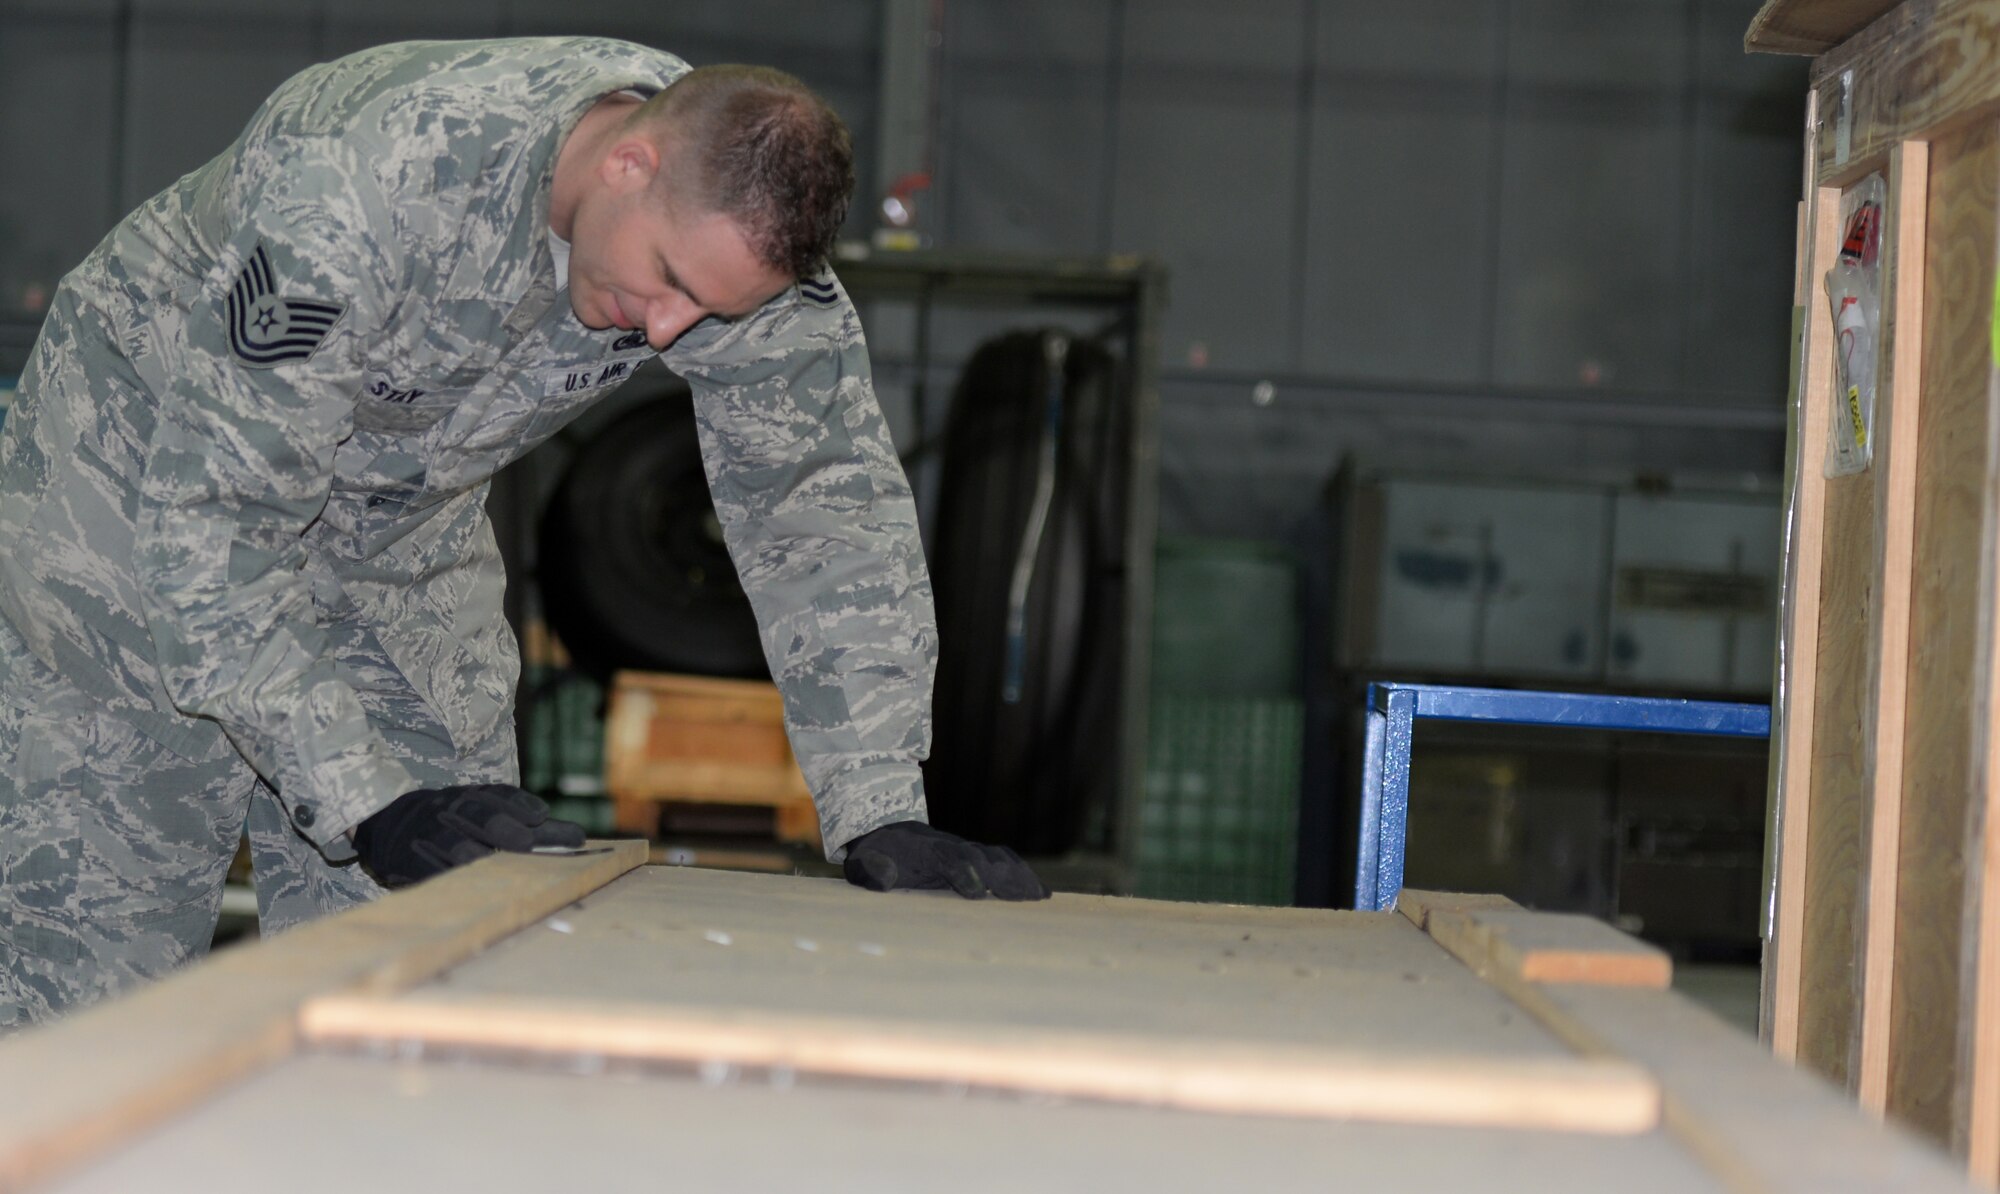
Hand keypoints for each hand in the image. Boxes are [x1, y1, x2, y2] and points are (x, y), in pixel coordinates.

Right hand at [353, 783, 585, 887]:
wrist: (390, 822)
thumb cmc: (455, 820)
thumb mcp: (486, 811)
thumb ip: (529, 824)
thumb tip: (577, 837)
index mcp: (472, 795)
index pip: (499, 796)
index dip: (519, 804)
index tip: (541, 815)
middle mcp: (450, 808)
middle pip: (479, 814)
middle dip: (504, 826)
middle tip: (526, 841)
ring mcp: (428, 833)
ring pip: (452, 840)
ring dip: (472, 851)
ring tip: (490, 862)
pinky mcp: (408, 859)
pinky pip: (424, 867)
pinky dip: (442, 874)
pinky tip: (461, 885)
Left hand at [841, 821, 1049, 900]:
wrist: (887, 830)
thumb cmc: (876, 855)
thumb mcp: (864, 863)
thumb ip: (872, 871)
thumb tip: (883, 878)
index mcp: (925, 850)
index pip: (948, 858)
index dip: (964, 873)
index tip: (977, 892)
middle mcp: (952, 847)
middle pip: (983, 858)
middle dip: (1004, 877)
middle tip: (1026, 898)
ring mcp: (967, 850)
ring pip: (999, 859)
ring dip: (1020, 876)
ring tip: (1041, 897)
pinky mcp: (977, 859)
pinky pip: (1004, 863)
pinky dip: (1024, 875)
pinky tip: (1042, 894)